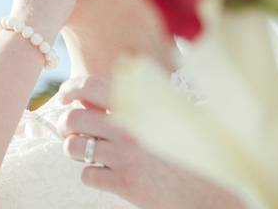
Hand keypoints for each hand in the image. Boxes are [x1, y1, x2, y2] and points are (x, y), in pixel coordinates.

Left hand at [58, 77, 244, 208]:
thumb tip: (92, 97)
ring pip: (73, 147)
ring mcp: (125, 156)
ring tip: (89, 154)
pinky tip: (107, 176)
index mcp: (138, 106)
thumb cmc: (187, 151)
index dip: (70, 90)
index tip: (64, 97)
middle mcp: (129, 127)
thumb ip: (131, 104)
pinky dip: (92, 176)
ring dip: (75, 151)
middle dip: (65, 126)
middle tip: (72, 134)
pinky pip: (87, 175)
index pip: (89, 86)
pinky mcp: (125, 183)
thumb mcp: (164, 116)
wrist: (212, 190)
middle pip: (72, 118)